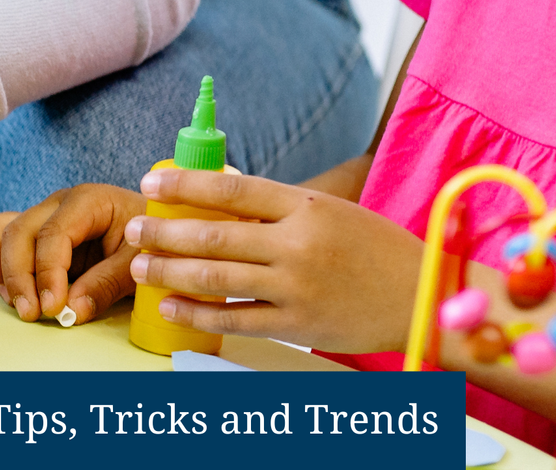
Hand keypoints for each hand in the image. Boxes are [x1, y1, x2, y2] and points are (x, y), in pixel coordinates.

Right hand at [0, 183, 145, 326]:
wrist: (155, 233)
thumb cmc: (150, 242)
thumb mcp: (139, 263)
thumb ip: (107, 284)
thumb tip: (71, 311)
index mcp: (87, 201)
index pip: (53, 234)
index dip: (48, 272)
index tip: (52, 307)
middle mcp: (57, 205)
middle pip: (18, 232)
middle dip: (19, 277)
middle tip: (33, 314)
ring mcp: (41, 218)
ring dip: (1, 272)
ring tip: (21, 305)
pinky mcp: (33, 236)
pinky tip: (17, 296)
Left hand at [125, 168, 423, 352]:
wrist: (422, 297)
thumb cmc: (374, 250)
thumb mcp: (333, 212)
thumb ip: (280, 208)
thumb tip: (217, 197)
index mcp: (308, 207)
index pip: (234, 188)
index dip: (186, 185)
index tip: (151, 183)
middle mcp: (299, 245)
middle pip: (214, 235)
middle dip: (164, 233)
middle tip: (133, 229)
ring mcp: (296, 287)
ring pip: (215, 277)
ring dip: (169, 271)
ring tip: (139, 266)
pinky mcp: (296, 324)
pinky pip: (233, 319)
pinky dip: (195, 313)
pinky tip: (169, 306)